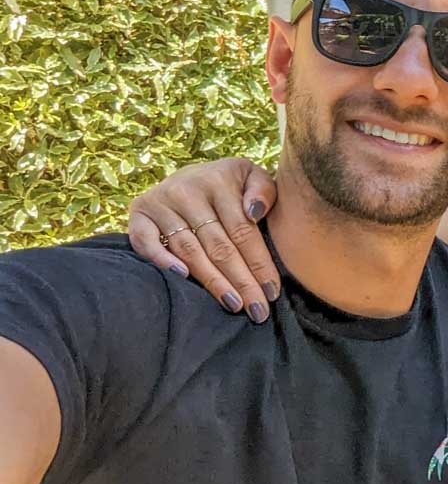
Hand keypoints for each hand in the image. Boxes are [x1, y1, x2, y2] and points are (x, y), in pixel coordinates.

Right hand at [128, 157, 280, 321]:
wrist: (191, 174)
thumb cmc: (231, 184)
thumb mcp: (253, 177)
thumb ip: (263, 190)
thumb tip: (255, 212)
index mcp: (220, 180)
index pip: (243, 231)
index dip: (259, 263)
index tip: (272, 291)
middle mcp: (187, 190)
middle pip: (218, 246)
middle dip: (241, 281)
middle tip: (257, 309)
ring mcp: (160, 201)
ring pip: (189, 250)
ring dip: (212, 281)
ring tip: (233, 304)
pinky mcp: (139, 211)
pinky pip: (145, 241)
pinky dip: (162, 260)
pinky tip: (183, 278)